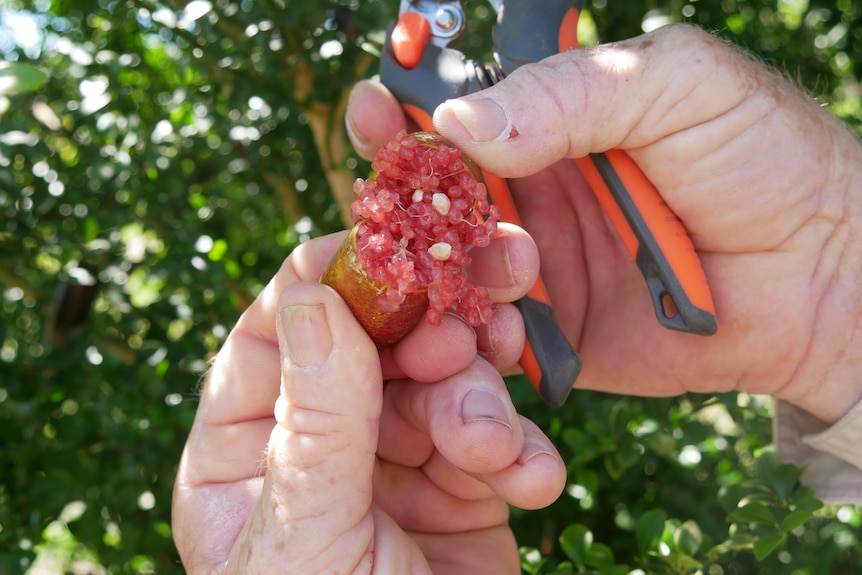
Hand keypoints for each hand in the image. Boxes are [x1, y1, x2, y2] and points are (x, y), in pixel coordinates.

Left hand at [171, 228, 566, 573]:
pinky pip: (498, 438)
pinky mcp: (464, 488)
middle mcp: (320, 442)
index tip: (399, 247)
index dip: (336, 278)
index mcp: (244, 448)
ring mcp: (396, 461)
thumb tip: (314, 295)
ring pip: (448, 379)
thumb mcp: (308, 538)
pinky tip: (534, 486)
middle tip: (484, 316)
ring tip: (497, 445)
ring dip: (484, 399)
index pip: (282, 330)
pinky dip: (523, 454)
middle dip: (435, 328)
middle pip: (378, 341)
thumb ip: (317, 419)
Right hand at [346, 24, 861, 423]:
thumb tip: (459, 121)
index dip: (407, 105)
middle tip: (388, 201)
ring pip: (444, 270)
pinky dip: (473, 340)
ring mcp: (530, 268)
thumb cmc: (761, 157)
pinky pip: (486, 339)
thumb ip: (568, 94)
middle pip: (429, 193)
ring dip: (436, 275)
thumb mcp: (675, 86)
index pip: (454, 107)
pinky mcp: (549, 334)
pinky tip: (492, 335)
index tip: (377, 109)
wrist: (826, 277)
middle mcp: (526, 193)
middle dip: (400, 198)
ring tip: (486, 275)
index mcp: (548, 122)